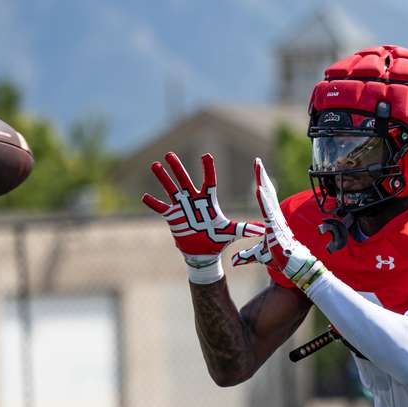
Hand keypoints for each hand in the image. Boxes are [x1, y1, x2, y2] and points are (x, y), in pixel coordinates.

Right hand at [141, 152, 264, 257]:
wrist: (203, 252)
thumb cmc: (217, 240)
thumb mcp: (231, 233)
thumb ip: (244, 229)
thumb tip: (263, 229)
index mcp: (207, 200)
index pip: (208, 181)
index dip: (208, 168)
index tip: (206, 155)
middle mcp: (192, 199)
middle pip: (184, 180)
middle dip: (177, 167)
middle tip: (169, 154)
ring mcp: (181, 207)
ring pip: (170, 188)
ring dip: (162, 178)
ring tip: (155, 165)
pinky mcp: (172, 217)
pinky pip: (160, 208)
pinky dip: (153, 203)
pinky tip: (145, 196)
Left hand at [233, 159, 325, 289]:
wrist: (294, 267)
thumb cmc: (280, 259)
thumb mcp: (259, 255)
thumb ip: (247, 255)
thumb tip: (235, 261)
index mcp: (272, 220)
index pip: (266, 199)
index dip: (262, 185)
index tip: (257, 173)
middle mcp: (276, 217)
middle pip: (268, 192)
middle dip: (262, 176)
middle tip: (257, 162)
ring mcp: (276, 221)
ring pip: (269, 198)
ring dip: (263, 182)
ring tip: (258, 168)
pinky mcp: (276, 227)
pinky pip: (268, 211)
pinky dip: (264, 200)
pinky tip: (259, 189)